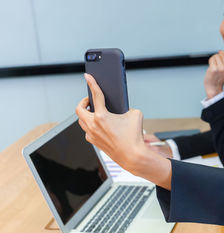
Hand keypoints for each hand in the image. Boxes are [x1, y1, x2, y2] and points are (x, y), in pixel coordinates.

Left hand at [76, 73, 171, 188]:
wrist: (133, 156)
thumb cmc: (134, 137)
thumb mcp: (135, 114)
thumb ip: (126, 108)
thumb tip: (122, 109)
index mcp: (102, 116)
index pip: (95, 95)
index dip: (91, 83)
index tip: (87, 76)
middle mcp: (93, 125)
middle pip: (79, 109)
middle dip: (83, 102)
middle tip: (90, 100)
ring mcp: (92, 134)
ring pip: (81, 121)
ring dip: (86, 114)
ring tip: (94, 111)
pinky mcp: (94, 142)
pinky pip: (87, 131)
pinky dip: (91, 126)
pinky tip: (99, 125)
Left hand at [204, 51, 223, 98]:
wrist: (214, 88)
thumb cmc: (220, 78)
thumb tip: (221, 51)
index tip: (223, 64)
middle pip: (223, 54)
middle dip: (219, 58)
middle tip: (218, 66)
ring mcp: (222, 68)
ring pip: (217, 55)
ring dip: (214, 59)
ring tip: (215, 66)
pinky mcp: (214, 69)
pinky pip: (212, 58)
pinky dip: (210, 61)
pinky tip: (211, 67)